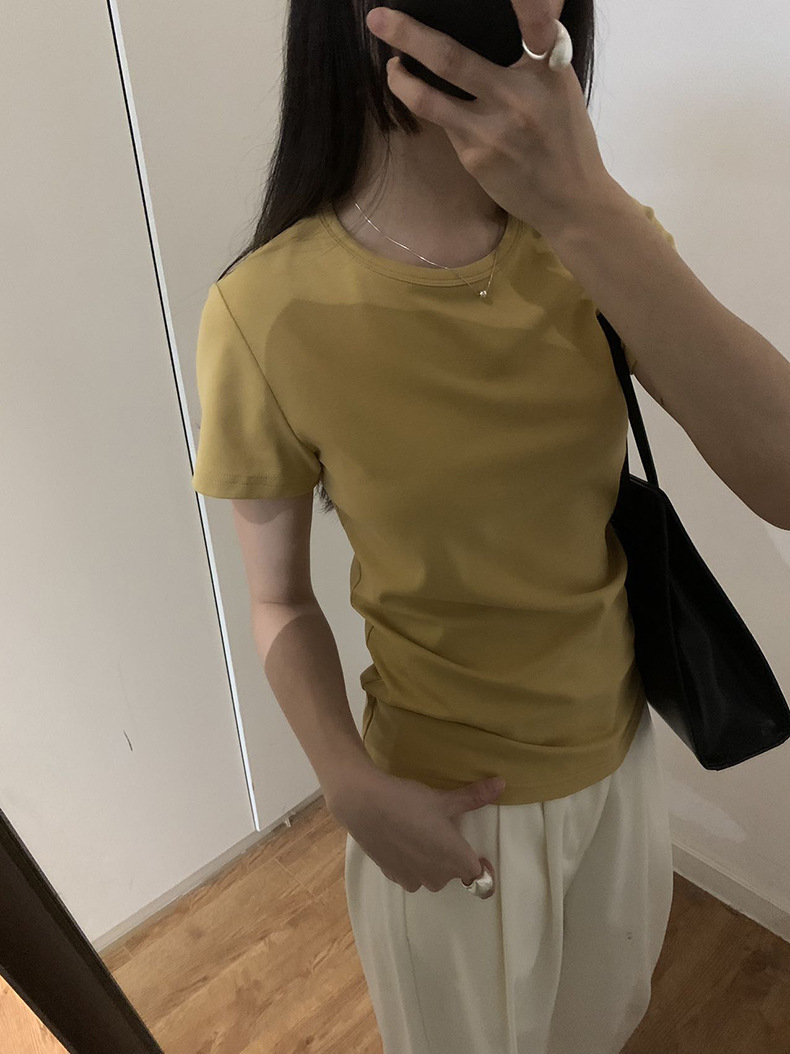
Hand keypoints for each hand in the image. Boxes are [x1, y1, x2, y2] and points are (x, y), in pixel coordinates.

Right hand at [328, 766, 504, 898]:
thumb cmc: (409, 802)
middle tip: (442, 831)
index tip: (477, 850)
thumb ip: (474, 797)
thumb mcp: (443, 799)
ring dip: (431, 862)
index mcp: (455, 859)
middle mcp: (437, 877)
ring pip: (432, 876)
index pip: (479, 878)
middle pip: (454, 874)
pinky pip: (411, 875)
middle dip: (452, 858)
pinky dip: (411, 863)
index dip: (482, 866)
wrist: (364, 805)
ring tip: (420, 835)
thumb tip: (502, 784)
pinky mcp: (393, 876)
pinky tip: (402, 841)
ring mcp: (413, 879)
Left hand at [365, 2, 616, 240]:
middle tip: (377, 18)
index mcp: (548, 70)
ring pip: (429, 99)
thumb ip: (539, 47)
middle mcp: (518, 97)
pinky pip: (443, 124)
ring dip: (400, 80)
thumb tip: (525, 4)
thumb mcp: (560, 85)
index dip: (524, 2)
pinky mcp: (475, 158)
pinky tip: (424, 98)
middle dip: (408, 35)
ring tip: (392, 66)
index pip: (536, 23)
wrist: (569, 200)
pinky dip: (430, 106)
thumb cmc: (564, 135)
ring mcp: (492, 131)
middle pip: (451, 59)